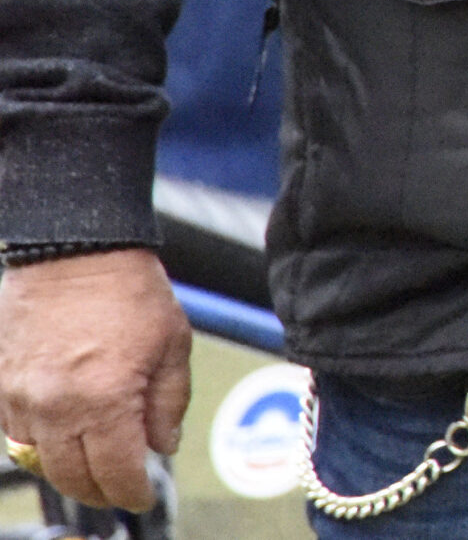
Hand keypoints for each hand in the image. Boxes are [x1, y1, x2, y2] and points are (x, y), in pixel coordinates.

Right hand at [0, 250, 191, 512]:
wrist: (75, 250)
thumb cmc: (128, 291)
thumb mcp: (172, 345)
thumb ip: (169, 403)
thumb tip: (163, 445)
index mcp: (105, 400)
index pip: (117, 472)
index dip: (133, 493)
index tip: (143, 496)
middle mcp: (56, 407)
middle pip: (73, 478)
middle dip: (101, 491)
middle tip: (119, 488)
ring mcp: (20, 398)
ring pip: (39, 461)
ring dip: (68, 471)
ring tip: (93, 465)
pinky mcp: (0, 385)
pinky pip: (15, 433)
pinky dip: (39, 444)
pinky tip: (63, 434)